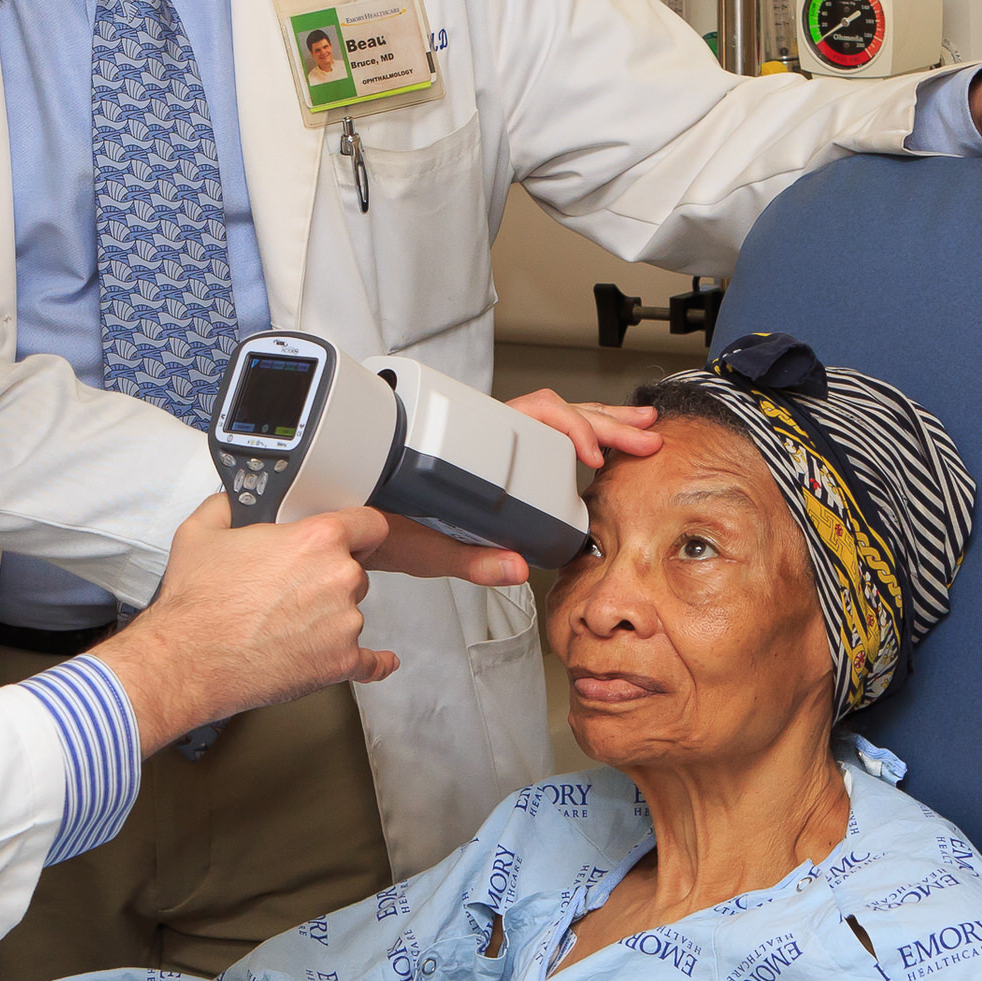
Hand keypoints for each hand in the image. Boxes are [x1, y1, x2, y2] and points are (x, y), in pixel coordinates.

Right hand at [97, 494, 394, 749]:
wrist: (188, 660)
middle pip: (355, 570)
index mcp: (316, 539)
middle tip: (292, 589)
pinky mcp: (341, 663)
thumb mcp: (200, 532)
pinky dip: (372, 662)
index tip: (356, 537)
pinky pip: (371, 663)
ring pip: (351, 612)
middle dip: (329, 577)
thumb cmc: (198, 603)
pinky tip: (378, 661)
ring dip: (329, 617)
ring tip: (287, 625)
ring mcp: (345, 623)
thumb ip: (226, 506)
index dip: (359, 529)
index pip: (369, 523)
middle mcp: (339, 578)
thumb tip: (230, 501)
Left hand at [366, 397, 658, 585]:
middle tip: (645, 438)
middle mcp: (474, 435)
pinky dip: (572, 437)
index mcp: (465, 445)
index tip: (594, 456)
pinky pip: (534, 436)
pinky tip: (593, 452)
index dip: (571, 428)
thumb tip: (515, 568)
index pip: (533, 414)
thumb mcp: (420, 547)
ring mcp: (480, 443)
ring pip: (546, 419)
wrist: (337, 518)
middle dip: (605, 421)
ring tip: (635, 432)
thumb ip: (469, 558)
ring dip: (594, 424)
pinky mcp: (482, 459)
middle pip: (551, 412)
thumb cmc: (369, 522)